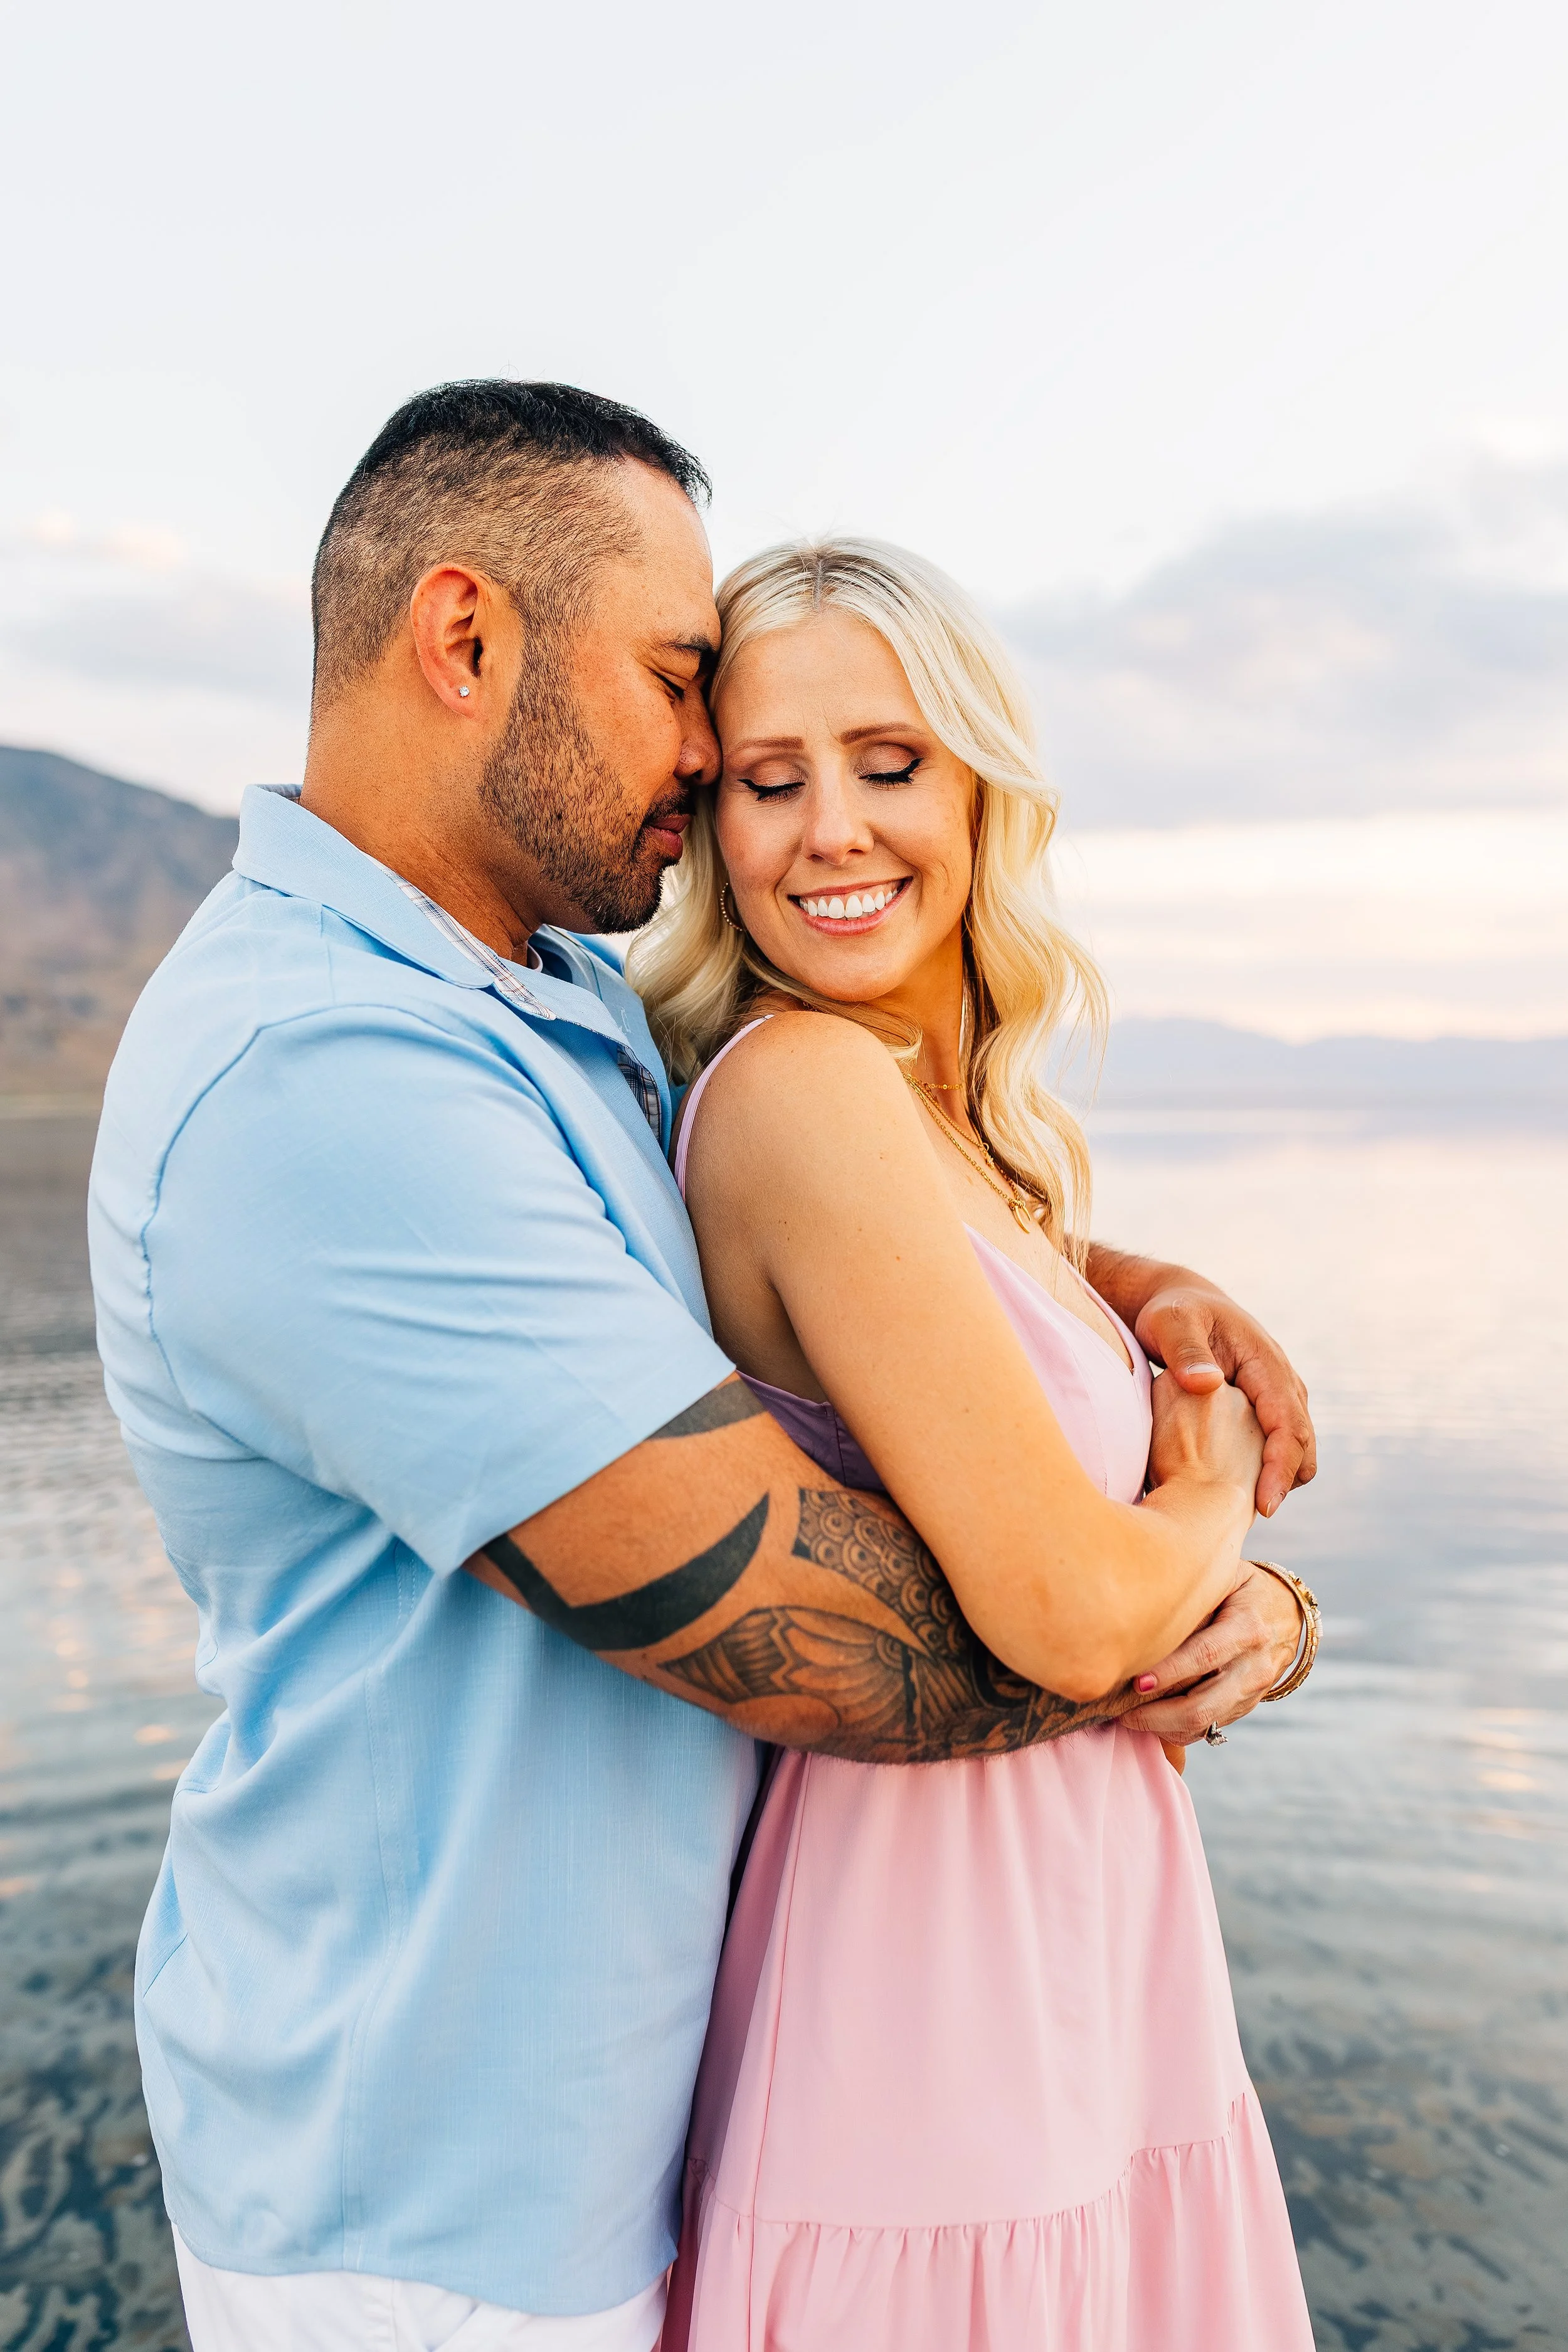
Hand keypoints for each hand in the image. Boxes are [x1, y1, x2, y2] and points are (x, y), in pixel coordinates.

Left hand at [1122, 1563, 1302, 1743]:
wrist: (1288, 1612)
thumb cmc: (1245, 1589)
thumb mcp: (1228, 1576)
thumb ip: (1196, 1590)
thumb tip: (1145, 1605)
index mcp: (1249, 1628)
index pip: (1205, 1655)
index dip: (1170, 1672)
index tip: (1137, 1681)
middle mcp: (1254, 1667)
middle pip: (1203, 1704)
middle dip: (1158, 1714)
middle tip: (1122, 1711)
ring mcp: (1252, 1692)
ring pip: (1205, 1723)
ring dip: (1163, 1726)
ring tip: (1129, 1718)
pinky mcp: (1246, 1707)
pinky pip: (1209, 1729)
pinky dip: (1177, 1731)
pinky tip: (1152, 1721)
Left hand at [1134, 1283, 1314, 1519]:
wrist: (1180, 1302)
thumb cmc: (1171, 1313)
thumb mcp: (1169, 1323)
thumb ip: (1185, 1350)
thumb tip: (1208, 1385)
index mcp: (1265, 1362)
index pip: (1288, 1423)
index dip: (1280, 1467)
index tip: (1263, 1506)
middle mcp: (1282, 1380)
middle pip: (1302, 1443)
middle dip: (1284, 1483)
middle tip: (1251, 1518)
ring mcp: (1277, 1394)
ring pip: (1296, 1447)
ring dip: (1277, 1479)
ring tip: (1241, 1512)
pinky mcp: (1266, 1406)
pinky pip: (1279, 1444)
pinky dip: (1266, 1469)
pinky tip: (1235, 1491)